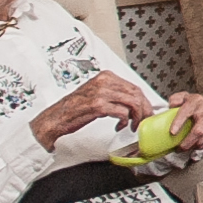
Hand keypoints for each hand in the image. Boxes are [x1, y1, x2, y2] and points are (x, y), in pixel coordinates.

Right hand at [32, 75, 153, 145]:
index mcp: (105, 76)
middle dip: (144, 109)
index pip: (134, 86)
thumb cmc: (75, 108)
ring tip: (132, 125)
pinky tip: (119, 126)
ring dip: (136, 117)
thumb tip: (134, 102)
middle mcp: (104, 82)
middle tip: (143, 120)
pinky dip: (124, 122)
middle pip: (136, 93)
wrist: (56, 117)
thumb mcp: (97, 94)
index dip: (144, 101)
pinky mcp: (98, 106)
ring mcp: (101, 93)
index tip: (146, 111)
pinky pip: (122, 113)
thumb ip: (114, 94)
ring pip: (133, 102)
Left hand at [168, 93, 202, 152]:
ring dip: (192, 146)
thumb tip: (173, 105)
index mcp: (195, 101)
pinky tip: (191, 146)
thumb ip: (174, 100)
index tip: (172, 133)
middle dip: (188, 141)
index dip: (179, 123)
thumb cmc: (188, 103)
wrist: (202, 104)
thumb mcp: (179, 97)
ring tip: (182, 149)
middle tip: (178, 148)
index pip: (186, 112)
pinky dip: (198, 146)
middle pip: (199, 130)